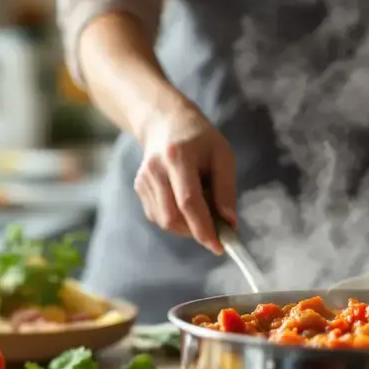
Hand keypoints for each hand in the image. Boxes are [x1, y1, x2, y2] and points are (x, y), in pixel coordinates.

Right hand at [136, 105, 237, 253]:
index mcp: (178, 156)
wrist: (166, 122)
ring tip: (202, 210)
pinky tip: (185, 204)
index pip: (189, 201)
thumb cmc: (200, 139)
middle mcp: (155, 169)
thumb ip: (226, 190)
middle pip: (172, 217)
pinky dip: (176, 220)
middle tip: (216, 230)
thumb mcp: (222, 156)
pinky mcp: (139, 187)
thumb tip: (230, 224)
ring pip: (164, 221)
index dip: (203, 228)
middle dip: (195, 232)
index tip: (219, 246)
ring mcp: (144, 179)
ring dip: (186, 227)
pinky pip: (158, 216)